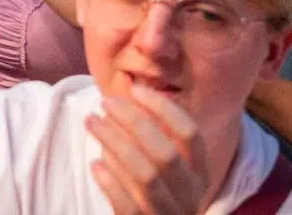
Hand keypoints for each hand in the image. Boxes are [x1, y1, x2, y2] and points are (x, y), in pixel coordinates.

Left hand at [87, 85, 209, 214]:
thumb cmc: (152, 194)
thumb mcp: (161, 168)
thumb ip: (149, 135)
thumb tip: (124, 93)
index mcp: (200, 174)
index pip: (191, 135)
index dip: (164, 109)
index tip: (135, 89)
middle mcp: (191, 196)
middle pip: (166, 154)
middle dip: (133, 122)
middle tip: (105, 103)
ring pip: (146, 177)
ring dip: (115, 144)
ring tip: (92, 123)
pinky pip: (128, 205)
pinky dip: (111, 182)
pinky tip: (95, 165)